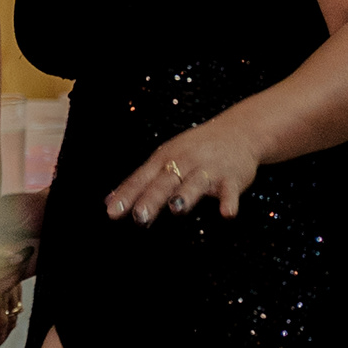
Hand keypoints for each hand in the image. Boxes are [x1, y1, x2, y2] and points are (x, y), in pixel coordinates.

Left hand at [107, 123, 262, 222]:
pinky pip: (229, 191)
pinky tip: (226, 214)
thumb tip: (109, 202)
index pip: (141, 179)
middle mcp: (185, 161)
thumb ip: (140, 181)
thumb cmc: (196, 148)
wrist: (239, 131)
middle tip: (139, 217)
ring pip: (195, 183)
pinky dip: (229, 202)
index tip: (112, 213)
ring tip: (175, 209)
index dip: (127, 195)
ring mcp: (209, 169)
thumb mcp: (165, 157)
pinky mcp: (232, 177)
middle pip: (165, 182)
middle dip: (152, 199)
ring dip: (186, 195)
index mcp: (165, 158)